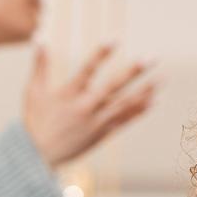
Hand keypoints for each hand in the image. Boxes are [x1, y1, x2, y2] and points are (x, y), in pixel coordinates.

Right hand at [23, 43, 155, 166]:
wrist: (38, 157)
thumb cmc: (35, 121)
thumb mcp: (33, 92)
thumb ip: (40, 65)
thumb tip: (39, 39)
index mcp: (68, 95)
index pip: (86, 70)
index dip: (100, 55)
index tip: (115, 39)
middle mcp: (85, 108)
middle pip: (113, 87)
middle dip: (133, 71)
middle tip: (151, 58)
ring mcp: (96, 123)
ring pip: (125, 105)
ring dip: (145, 91)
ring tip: (162, 79)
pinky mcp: (102, 134)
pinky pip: (125, 121)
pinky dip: (140, 111)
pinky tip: (154, 100)